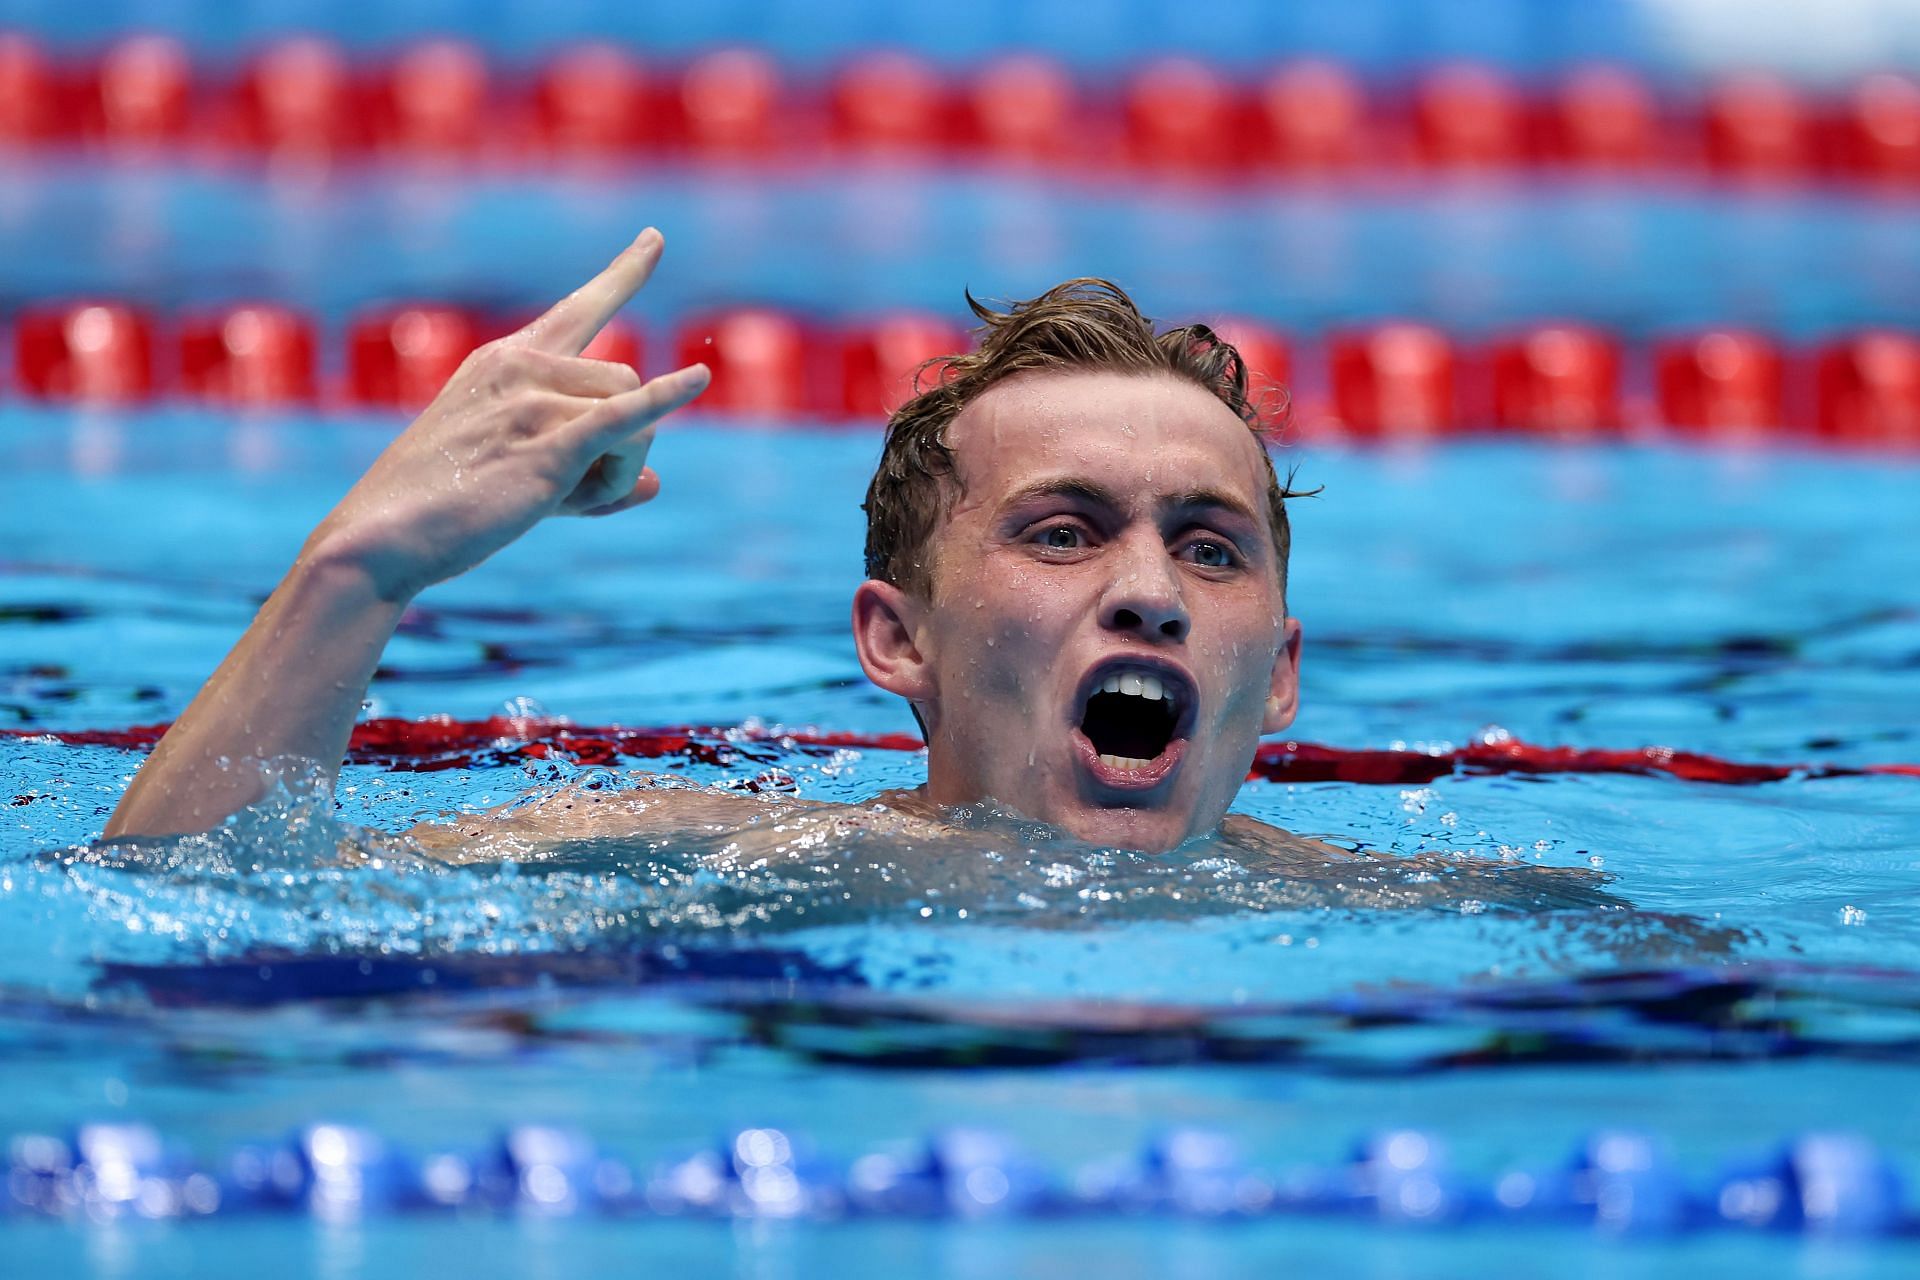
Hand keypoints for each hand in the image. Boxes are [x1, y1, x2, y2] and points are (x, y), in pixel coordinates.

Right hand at [302, 228, 709, 601]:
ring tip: (562, 502)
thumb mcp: (518, 480)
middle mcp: (520, 366)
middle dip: (620, 442)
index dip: (623, 275)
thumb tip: (654, 484)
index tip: (654, 239)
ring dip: (617, 471)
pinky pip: (626, 416)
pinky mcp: (548, 442)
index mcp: (505, 361)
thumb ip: (591, 477)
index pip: (577, 309)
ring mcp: (533, 398)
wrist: (384, 537)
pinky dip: (666, 399)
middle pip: (624, 382)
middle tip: (574, 493)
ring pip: (632, 416)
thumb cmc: (441, 511)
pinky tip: (698, 380)